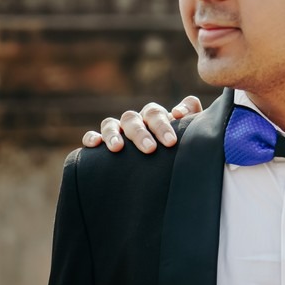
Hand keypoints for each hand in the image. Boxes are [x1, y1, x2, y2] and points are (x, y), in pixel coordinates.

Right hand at [81, 95, 203, 153]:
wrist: (165, 172)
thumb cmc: (179, 150)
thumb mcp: (190, 135)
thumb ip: (192, 118)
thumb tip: (178, 112)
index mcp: (155, 118)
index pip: (156, 114)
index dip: (162, 124)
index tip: (171, 139)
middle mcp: (136, 122)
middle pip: (135, 118)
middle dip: (142, 133)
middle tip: (151, 149)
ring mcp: (119, 131)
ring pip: (112, 123)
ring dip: (114, 134)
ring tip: (118, 148)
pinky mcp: (103, 144)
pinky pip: (93, 135)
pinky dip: (92, 137)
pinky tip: (95, 145)